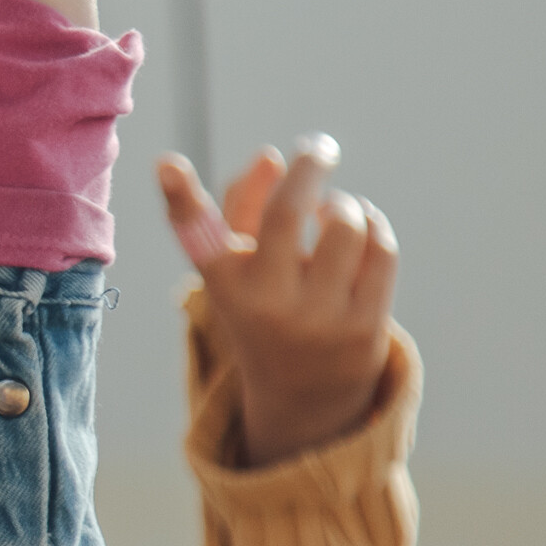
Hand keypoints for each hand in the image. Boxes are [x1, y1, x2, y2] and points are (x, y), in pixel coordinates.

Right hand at [160, 139, 398, 465]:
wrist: (304, 397)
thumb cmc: (266, 311)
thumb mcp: (242, 268)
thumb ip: (245, 207)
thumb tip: (271, 157)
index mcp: (225, 288)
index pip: (198, 238)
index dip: (180, 198)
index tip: (166, 162)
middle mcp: (266, 306)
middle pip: (288, 213)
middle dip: (309, 166)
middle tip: (318, 148)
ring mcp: (319, 320)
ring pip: (345, 226)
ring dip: (344, 205)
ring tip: (336, 211)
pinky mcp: (364, 330)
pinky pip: (380, 251)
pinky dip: (373, 226)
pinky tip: (363, 229)